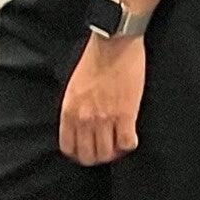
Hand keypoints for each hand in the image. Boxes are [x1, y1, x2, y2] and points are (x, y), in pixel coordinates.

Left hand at [60, 32, 147, 165]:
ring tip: (120, 143)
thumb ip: (74, 109)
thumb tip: (79, 127)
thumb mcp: (74, 86)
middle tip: (107, 149)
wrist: (114, 42)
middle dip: (98, 157)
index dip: (79, 154)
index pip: (68, 148)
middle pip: (88, 156)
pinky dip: (130, 143)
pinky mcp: (126, 114)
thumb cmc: (95, 59)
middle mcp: (84, 118)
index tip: (89, 150)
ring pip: (107, 154)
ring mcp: (105, 118)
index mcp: (69, 111)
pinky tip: (131, 134)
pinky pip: (127, 143)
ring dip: (115, 152)